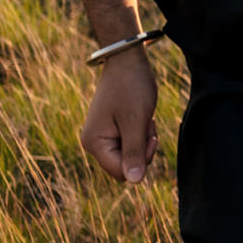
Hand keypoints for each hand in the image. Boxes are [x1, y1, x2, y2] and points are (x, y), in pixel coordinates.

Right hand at [80, 49, 158, 183]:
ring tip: (144, 117)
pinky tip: (142, 116)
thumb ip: (135, 152)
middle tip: (147, 124)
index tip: (149, 137)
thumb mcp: (136, 121)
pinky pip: (130, 143)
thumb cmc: (131, 87)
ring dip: (143, 139)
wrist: (126, 60)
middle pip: (125, 165)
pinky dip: (140, 132)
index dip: (140, 160)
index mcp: (94, 143)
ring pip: (130, 154)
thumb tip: (135, 182)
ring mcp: (101, 136)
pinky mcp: (110, 129)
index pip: (120, 172)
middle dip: (142, 149)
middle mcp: (93, 143)